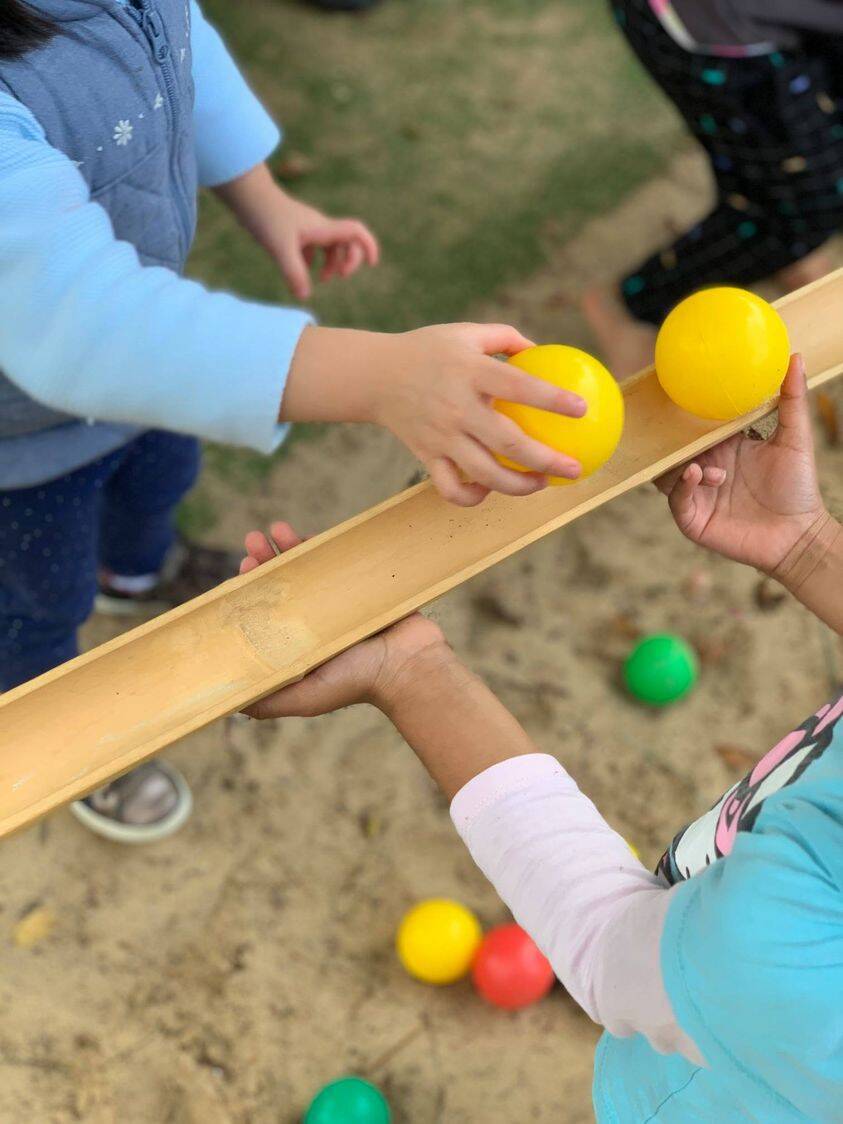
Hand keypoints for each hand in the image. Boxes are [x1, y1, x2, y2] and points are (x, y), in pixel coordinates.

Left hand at [213, 163, 378, 299]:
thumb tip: (304, 295)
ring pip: (330, 245)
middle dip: (348, 261)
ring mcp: (307, 226)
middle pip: (346, 242)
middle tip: (339, 277)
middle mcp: (319, 226)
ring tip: (321, 279)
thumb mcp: (280, 250)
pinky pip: (313, 244)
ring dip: (331, 262)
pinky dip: (313, 258)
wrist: (248, 196)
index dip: (368, 247)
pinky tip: (301, 268)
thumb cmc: (266, 218)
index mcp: (323, 229)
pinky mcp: (294, 228)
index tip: (372, 264)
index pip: (356, 232)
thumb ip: (294, 273)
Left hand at [238, 523, 447, 718]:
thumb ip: (271, 700)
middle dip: (265, 564)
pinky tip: (304, 532)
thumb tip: (232, 705)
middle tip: (251, 546)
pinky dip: (323, 544)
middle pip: (285, 584)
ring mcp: (341, 600)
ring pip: (309, 567)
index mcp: (301, 643)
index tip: (239, 574)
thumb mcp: (306, 698)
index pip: (269, 612)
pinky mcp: (365, 584)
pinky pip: (341, 559)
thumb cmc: (359, 684)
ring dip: (288, 547)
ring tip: (271, 530)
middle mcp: (318, 621)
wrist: (410, 666)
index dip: (252, 592)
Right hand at [283, 322, 588, 505]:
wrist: (374, 376)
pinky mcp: (427, 456)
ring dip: (519, 486)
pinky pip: (451, 488)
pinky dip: (472, 496)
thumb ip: (505, 338)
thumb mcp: (465, 332)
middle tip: (574, 468)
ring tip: (542, 484)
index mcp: (470, 372)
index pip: (519, 387)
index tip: (582, 408)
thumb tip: (543, 351)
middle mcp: (457, 408)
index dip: (552, 399)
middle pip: (508, 444)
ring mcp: (441, 437)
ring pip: (484, 474)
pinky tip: (491, 490)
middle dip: (546, 461)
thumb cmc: (427, 350)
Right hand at [656, 355, 825, 571]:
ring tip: (701, 465)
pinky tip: (697, 475)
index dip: (685, 414)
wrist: (800, 535)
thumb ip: (791, 399)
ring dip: (680, 465)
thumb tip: (795, 357)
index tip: (678, 392)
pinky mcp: (693, 520)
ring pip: (668, 474)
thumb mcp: (795, 438)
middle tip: (675, 427)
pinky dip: (682, 487)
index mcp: (723, 448)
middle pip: (675, 449)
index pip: (695, 427)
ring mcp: (697, 495)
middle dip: (673, 440)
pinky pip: (677, 500)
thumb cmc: (798, 488)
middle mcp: (705, 469)